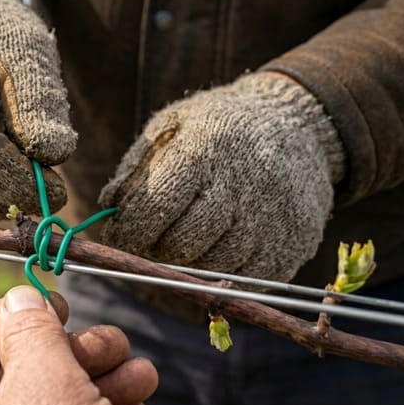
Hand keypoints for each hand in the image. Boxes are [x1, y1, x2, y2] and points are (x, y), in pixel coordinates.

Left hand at [99, 73, 346, 281]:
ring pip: (212, 268)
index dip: (130, 230)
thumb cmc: (218, 128)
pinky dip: (222, 276)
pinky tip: (214, 252)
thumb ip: (136, 169)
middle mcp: (242, 186)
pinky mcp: (293, 243)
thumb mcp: (172, 128)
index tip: (121, 232)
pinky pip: (245, 281)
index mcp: (204, 152)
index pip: (155, 208)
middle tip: (149, 242)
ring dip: (187, 264)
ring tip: (182, 243)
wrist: (296, 123)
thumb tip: (107, 209)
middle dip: (155, 249)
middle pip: (182, 244)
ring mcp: (272, 218)